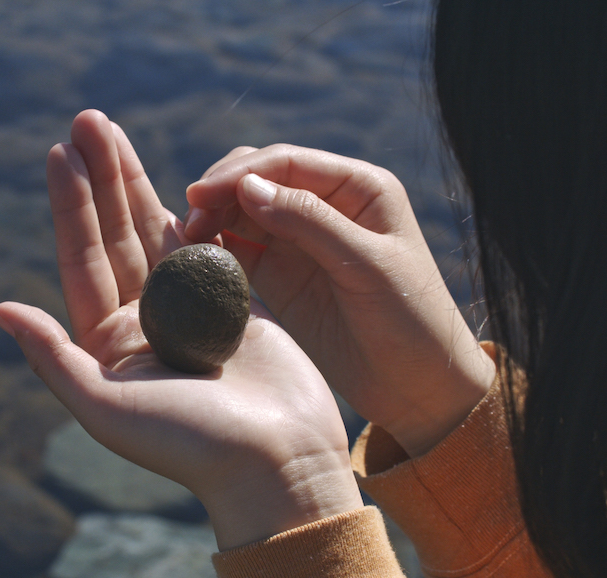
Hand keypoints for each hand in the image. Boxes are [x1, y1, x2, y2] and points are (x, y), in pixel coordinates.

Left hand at [0, 111, 362, 549]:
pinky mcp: (233, 304)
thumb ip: (54, 357)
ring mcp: (189, 310)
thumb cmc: (193, 444)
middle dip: (100, 178)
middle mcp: (142, 322)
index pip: (82, 260)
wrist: (277, 462)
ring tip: (115, 133)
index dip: (71, 206)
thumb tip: (0, 308)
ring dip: (136, 183)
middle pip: (114, 236)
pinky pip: (208, 246)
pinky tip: (178, 175)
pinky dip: (194, 210)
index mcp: (107, 345)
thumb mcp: (107, 408)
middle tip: (87, 120)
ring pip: (156, 233)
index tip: (61, 153)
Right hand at [185, 145, 495, 456]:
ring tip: (188, 240)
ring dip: (214, 217)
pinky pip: (242, 248)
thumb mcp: (367, 265)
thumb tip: (247, 186)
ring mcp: (302, 241)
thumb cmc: (412, 320)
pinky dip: (217, 247)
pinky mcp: (284, 276)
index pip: (287, 163)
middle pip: (260, 179)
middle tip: (190, 220)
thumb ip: (309, 221)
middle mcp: (327, 206)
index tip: (199, 196)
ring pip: (244, 211)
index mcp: (358, 188)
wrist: (419, 385)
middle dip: (222, 192)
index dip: (239, 173)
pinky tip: (198, 256)